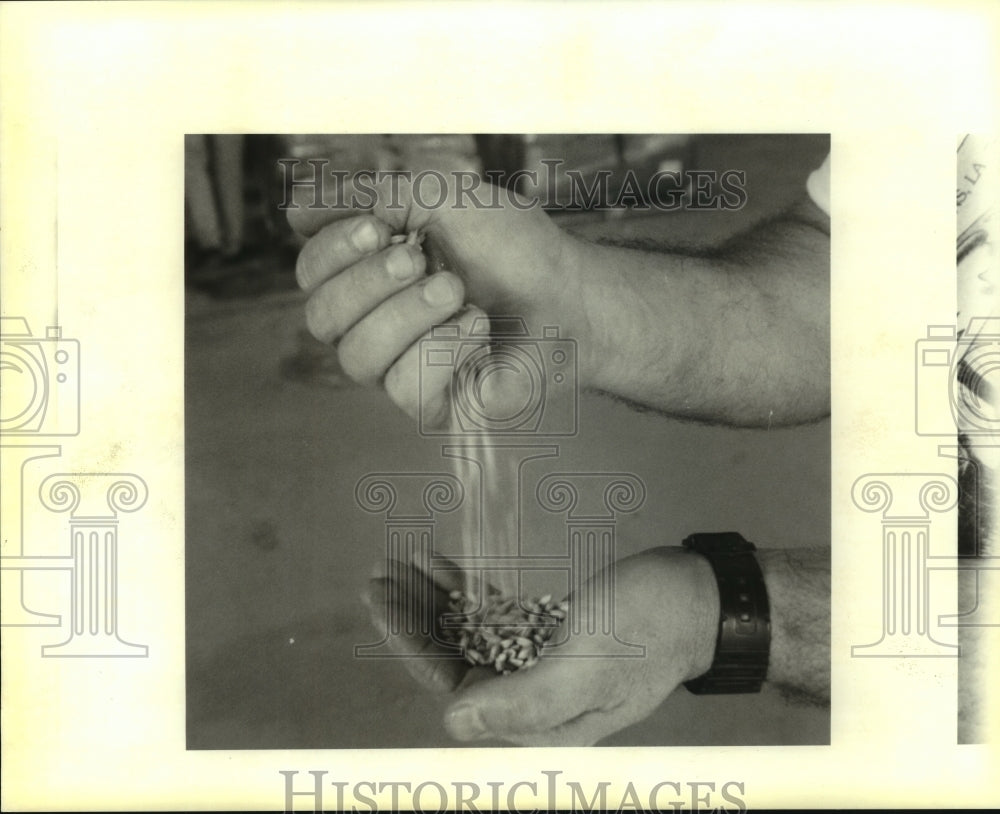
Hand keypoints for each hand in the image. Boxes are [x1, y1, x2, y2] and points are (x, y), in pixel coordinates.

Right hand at [288, 170, 584, 426]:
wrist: (570, 295)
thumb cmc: (514, 247)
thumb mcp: (443, 197)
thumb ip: (372, 194)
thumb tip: (294, 209)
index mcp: (370, 274)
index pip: (310, 273)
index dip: (331, 251)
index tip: (379, 226)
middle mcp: (374, 323)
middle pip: (322, 318)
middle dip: (371, 284)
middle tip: (422, 259)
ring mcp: (400, 367)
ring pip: (358, 359)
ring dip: (411, 316)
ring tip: (459, 293)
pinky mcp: (432, 404)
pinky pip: (406, 389)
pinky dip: (445, 351)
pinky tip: (478, 331)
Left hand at [365, 547, 719, 745]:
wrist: (698, 600)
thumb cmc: (647, 628)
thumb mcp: (588, 664)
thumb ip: (524, 700)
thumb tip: (454, 724)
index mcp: (536, 717)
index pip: (453, 685)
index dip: (411, 644)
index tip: (382, 599)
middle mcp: (531, 699)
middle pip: (453, 660)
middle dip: (414, 617)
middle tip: (380, 573)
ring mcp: (539, 666)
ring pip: (468, 636)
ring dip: (434, 601)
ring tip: (401, 562)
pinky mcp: (549, 637)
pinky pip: (493, 618)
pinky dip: (466, 593)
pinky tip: (442, 566)